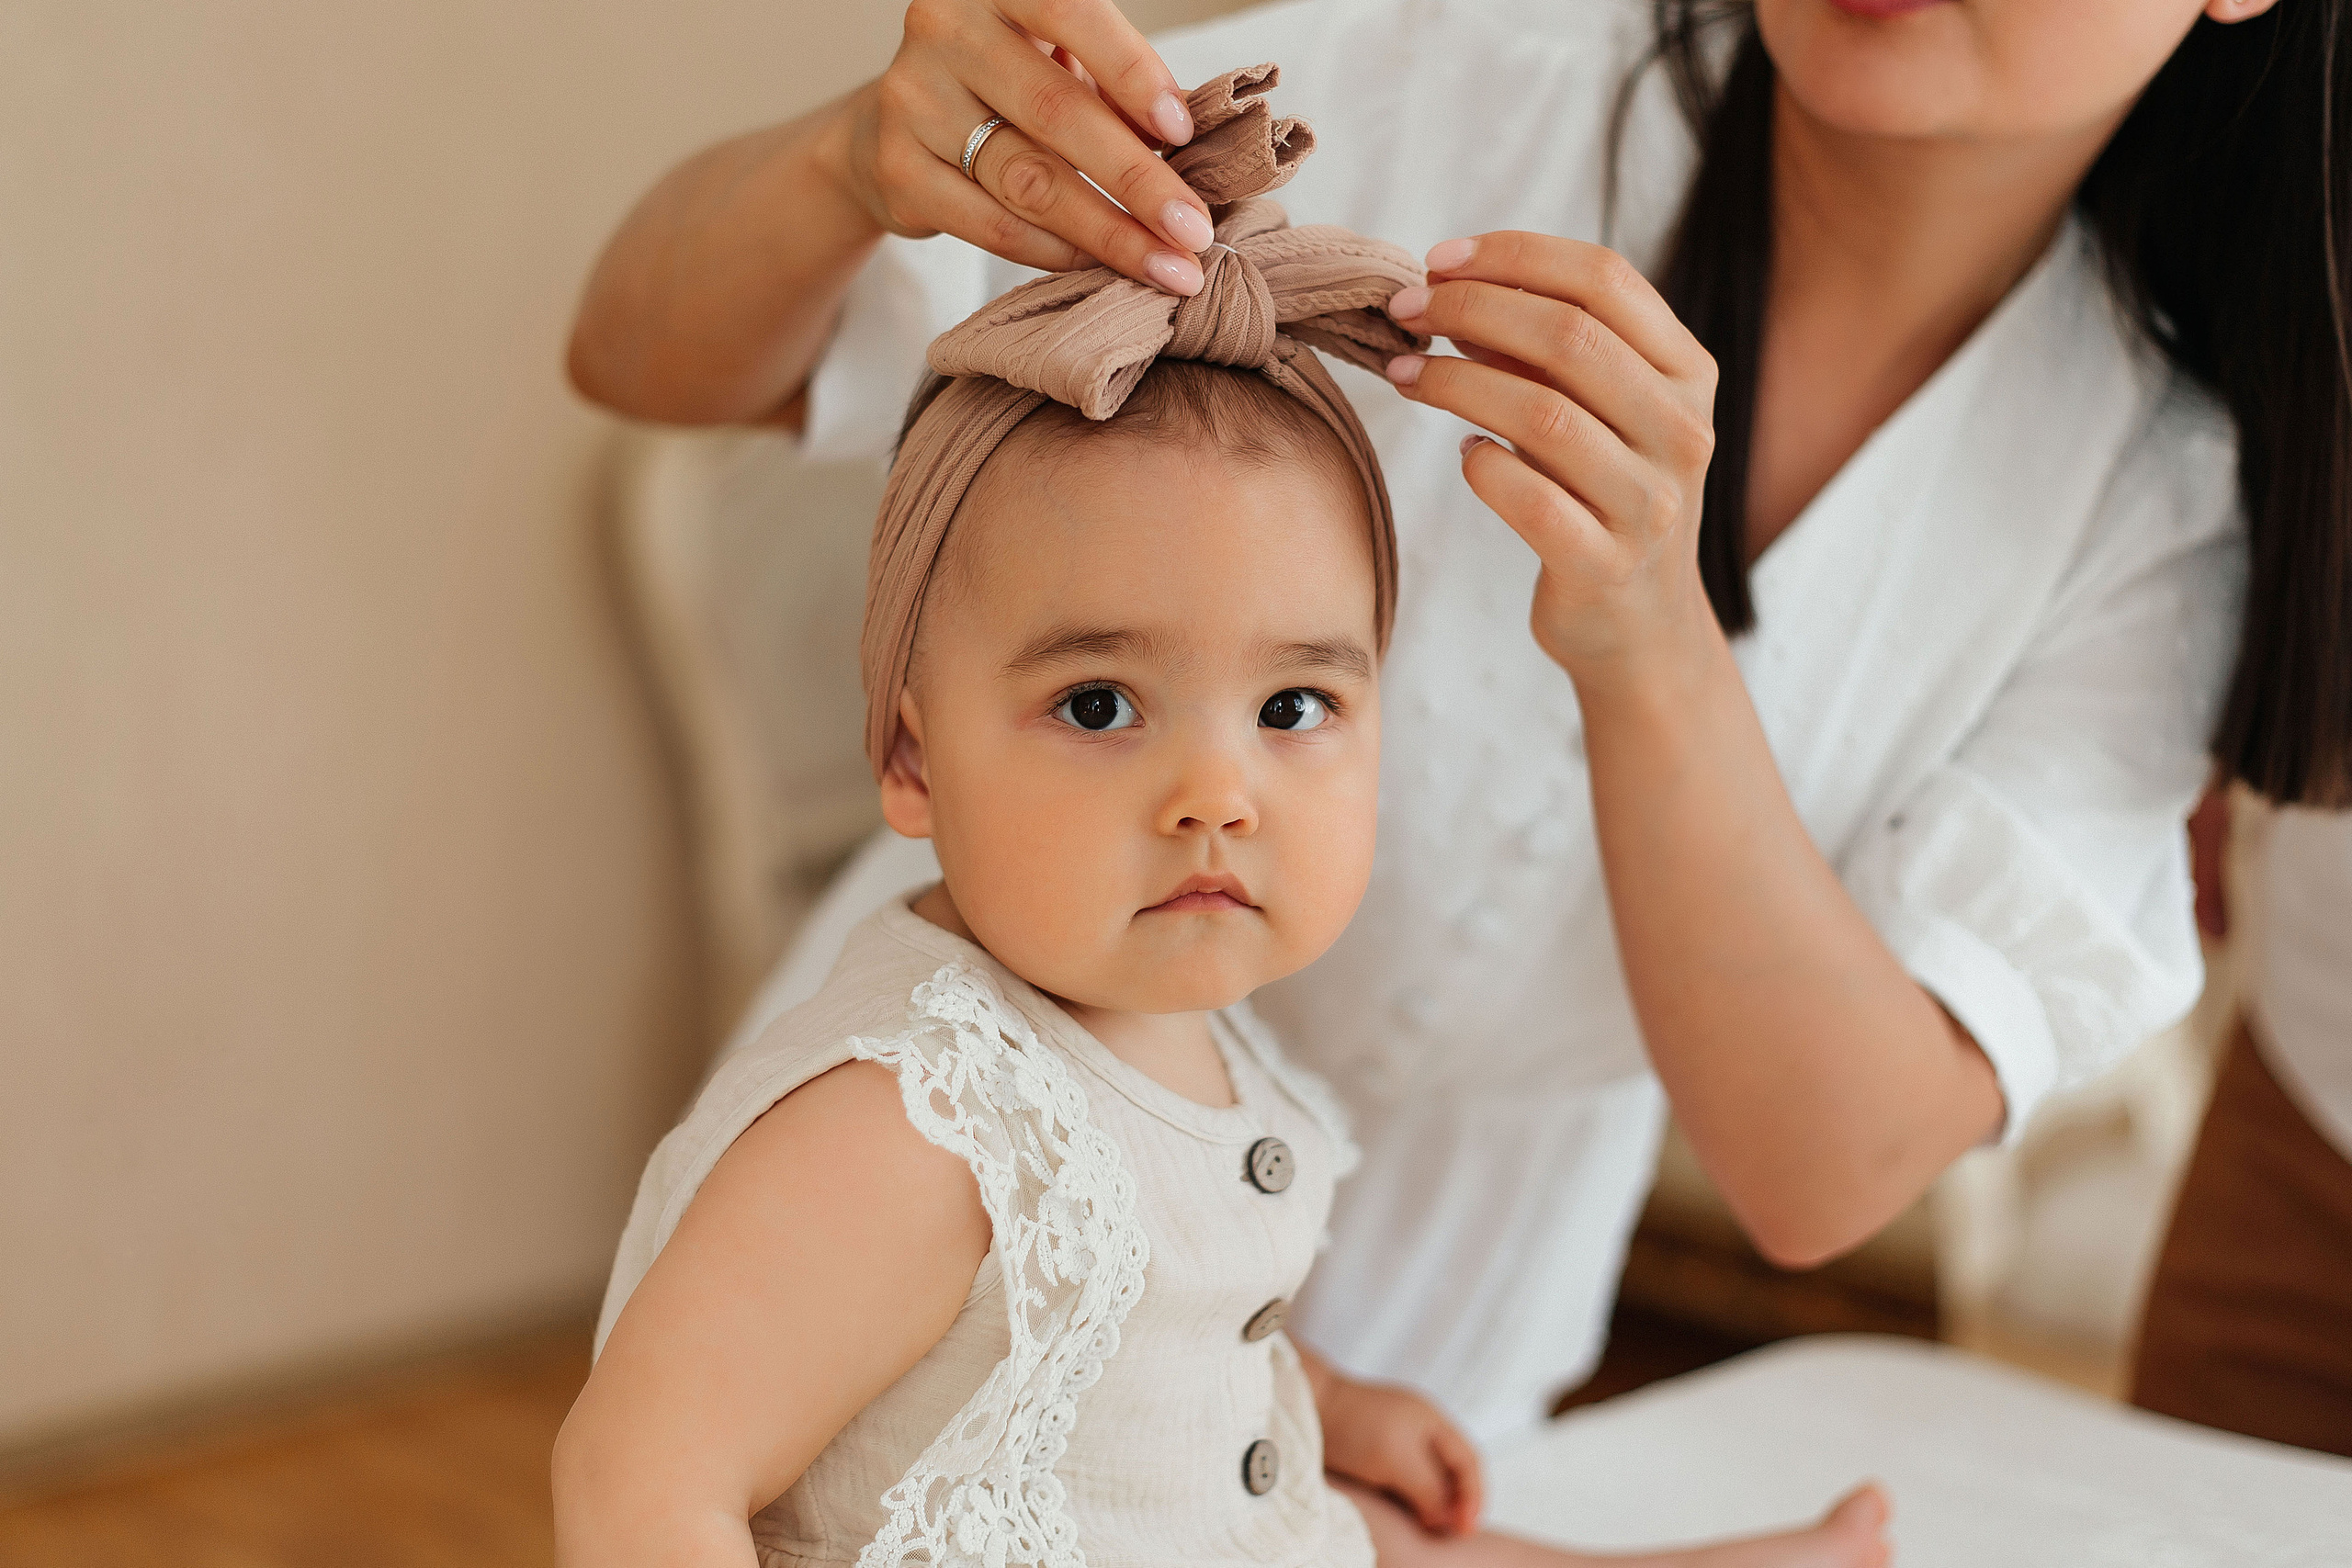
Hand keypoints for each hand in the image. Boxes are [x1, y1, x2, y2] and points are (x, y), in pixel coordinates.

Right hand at [829, 0, 1216, 293]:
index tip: (1183, 132)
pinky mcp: (897, 170)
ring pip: (1027, 179)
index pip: (1072, 13)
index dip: (1132, 73)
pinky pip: (992, 223)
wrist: (894, 125)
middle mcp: (945, 31)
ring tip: (1167, 266)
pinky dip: (1055, 252)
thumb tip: (1191, 153)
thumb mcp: (1057, 60)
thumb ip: (1112, 88)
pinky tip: (1098, 266)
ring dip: (1108, 232)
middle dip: (1137, 179)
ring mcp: (913, 101)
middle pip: (1055, 111)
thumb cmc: (1004, 84)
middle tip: (1193, 231)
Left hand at [1312, 1368, 1482, 1536]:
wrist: (1308, 1407)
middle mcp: (1420, 1430)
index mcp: (1433, 1421)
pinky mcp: (1376, 1455)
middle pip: (1452, 1472)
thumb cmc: (1353, 1426)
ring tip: (1431, 1531)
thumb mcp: (1398, 1460)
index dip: (1474, 1497)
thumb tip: (1448, 1519)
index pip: (1469, 1462)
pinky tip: (1406, 1517)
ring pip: (1428, 1479)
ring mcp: (1397, 1441)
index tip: (1466, 1529)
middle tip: (1451, 1536)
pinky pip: (1405, 1481)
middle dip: (1456, 1504)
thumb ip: (1429, 1489)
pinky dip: (1412, 1500)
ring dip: (1433, 1505)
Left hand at [1381, 232, 1721, 690]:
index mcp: (1688, 372)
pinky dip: (1482, 466)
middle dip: (1473, 309)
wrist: (1640, 625)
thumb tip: (1453, 286)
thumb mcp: (1593, 409)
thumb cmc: (1601, 494)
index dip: (1515, 255)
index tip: (1441, 259)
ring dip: (1456, 382)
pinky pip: (1528, 498)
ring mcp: (1649, 502)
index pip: (1606, 279)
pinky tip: (1465, 456)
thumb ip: (1540, 349)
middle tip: (1408, 309)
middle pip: (1570, 336)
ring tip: (1406, 373)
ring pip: (1542, 414)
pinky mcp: (1605, 565)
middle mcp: (1682, 430)